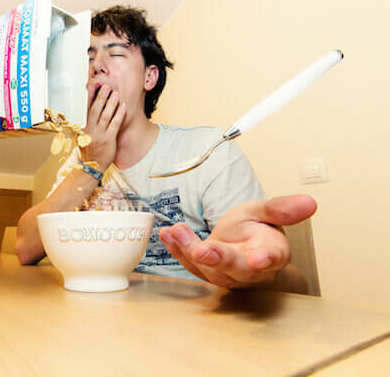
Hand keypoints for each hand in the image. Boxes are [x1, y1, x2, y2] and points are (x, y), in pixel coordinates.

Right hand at [80, 83, 125, 171]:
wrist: (91, 167)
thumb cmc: (89, 151)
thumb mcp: (84, 138)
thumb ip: (87, 125)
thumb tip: (89, 111)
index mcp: (83, 128)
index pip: (86, 109)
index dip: (90, 97)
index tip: (92, 86)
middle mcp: (90, 130)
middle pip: (95, 110)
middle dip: (100, 97)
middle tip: (105, 86)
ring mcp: (99, 135)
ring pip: (105, 116)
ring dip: (111, 104)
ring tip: (115, 93)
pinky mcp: (108, 140)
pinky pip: (115, 125)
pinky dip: (119, 115)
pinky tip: (123, 107)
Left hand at [159, 195, 316, 287]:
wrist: (241, 244)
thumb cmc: (256, 230)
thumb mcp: (266, 212)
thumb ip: (281, 208)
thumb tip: (309, 202)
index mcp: (271, 252)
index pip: (272, 258)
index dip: (266, 259)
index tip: (258, 259)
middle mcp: (249, 269)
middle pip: (235, 268)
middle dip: (218, 260)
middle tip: (202, 251)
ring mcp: (225, 274)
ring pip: (207, 268)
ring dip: (188, 250)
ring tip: (176, 231)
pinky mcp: (206, 273)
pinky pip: (189, 264)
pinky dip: (176, 249)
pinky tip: (167, 234)